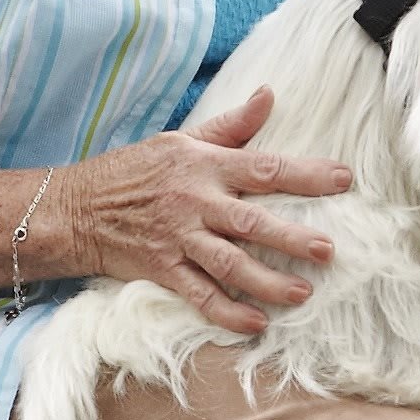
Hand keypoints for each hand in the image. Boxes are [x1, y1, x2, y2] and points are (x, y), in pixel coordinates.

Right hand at [35, 89, 353, 336]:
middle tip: (328, 250)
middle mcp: (195, 203)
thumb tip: (270, 95)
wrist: (75, 208)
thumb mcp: (180, 140)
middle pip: (251, 222)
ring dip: (266, 281)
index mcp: (204, 166)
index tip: (344, 179)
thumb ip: (230, 126)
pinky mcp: (162, 270)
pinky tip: (256, 323)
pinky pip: (198, 295)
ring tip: (302, 293)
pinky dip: (226, 312)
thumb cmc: (134, 171)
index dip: (306, 174)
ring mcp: (178, 240)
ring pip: (229, 264)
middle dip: (291, 237)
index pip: (264, 167)